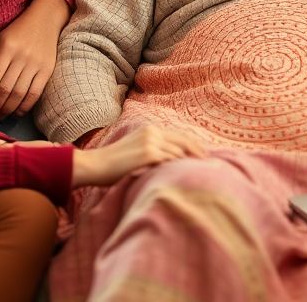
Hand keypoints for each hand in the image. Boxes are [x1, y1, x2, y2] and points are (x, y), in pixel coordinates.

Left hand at [0, 0, 68, 118]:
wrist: (46, 19)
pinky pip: (36, 93)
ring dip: (8, 109)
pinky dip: (25, 106)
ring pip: (20, 93)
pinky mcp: (48, 69)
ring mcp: (36, 64)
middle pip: (5, 88)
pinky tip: (17, 112)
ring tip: (0, 115)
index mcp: (7, 48)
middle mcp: (22, 56)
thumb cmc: (17, 32)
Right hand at [71, 125, 205, 186]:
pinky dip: (177, 169)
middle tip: (210, 164)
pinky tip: (183, 177)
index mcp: (151, 129)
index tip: (205, 155)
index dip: (194, 145)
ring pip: (179, 153)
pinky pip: (170, 162)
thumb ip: (153, 148)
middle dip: (198, 153)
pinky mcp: (149, 154)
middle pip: (184, 142)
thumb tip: (173, 158)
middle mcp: (153, 132)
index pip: (180, 136)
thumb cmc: (114, 162)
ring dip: (188, 164)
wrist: (96, 165)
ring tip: (200, 173)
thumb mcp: (135, 148)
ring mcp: (152, 142)